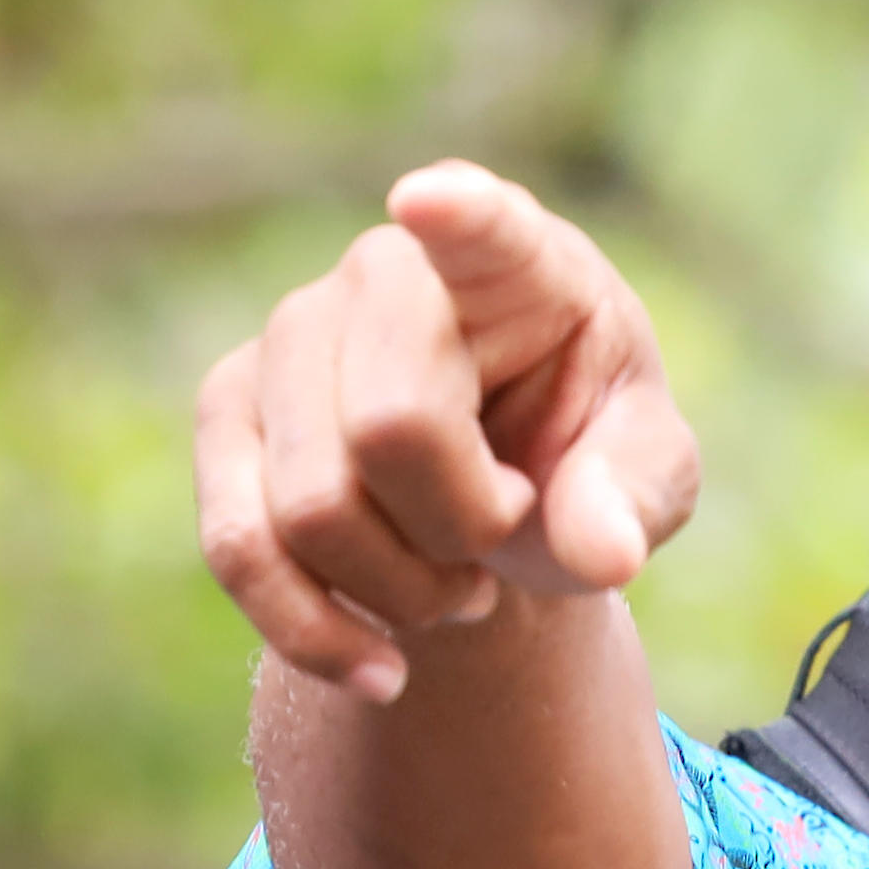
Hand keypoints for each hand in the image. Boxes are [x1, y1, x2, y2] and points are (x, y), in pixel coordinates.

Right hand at [196, 164, 701, 705]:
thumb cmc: (581, 450)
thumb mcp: (643, 471)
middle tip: (502, 544)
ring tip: (456, 589)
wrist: (495, 482)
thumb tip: (601, 552)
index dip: (459, 215)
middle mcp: (385, 274)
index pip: (482, 227)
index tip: (432, 199)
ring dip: (398, 593)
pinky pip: (238, 546)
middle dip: (458, 534)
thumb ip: (634, 499)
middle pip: (390, 431)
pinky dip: (314, 633)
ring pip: (310, 508)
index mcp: (512, 265)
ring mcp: (290, 336)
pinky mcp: (226, 412)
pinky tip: (379, 669)